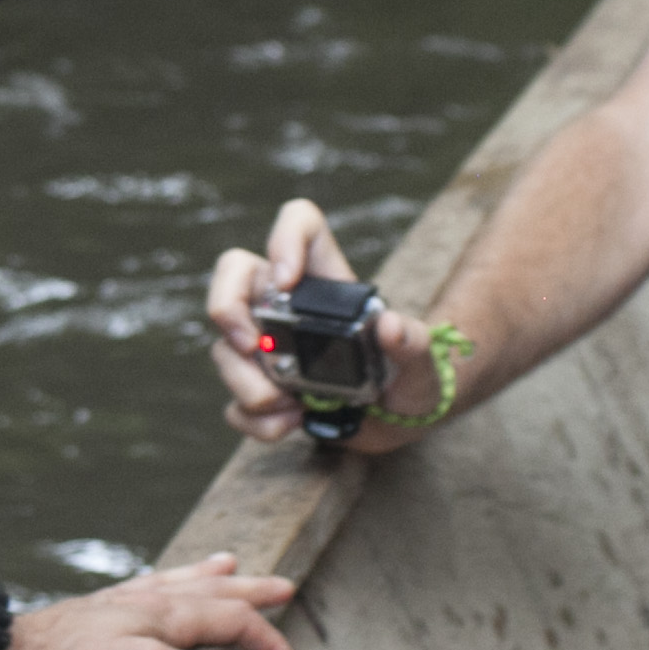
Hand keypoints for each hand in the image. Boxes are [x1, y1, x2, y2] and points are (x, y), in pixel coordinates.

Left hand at [0, 553, 303, 649]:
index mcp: (165, 614)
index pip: (236, 620)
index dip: (271, 647)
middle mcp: (148, 603)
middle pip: (215, 591)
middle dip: (253, 593)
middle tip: (284, 590)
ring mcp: (121, 608)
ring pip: (182, 584)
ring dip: (215, 579)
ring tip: (233, 565)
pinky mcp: (97, 619)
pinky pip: (149, 591)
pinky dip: (172, 585)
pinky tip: (163, 587)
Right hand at [202, 198, 453, 457]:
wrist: (404, 423)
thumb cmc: (413, 378)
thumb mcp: (423, 361)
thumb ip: (413, 342)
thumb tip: (391, 326)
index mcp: (328, 280)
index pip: (300, 225)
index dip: (284, 239)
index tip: (286, 281)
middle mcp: (288, 304)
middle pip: (233, 273)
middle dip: (227, 307)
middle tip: (249, 345)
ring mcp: (268, 346)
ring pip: (226, 346)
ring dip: (246, 382)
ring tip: (289, 407)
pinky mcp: (263, 388)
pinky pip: (234, 401)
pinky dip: (254, 419)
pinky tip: (287, 425)